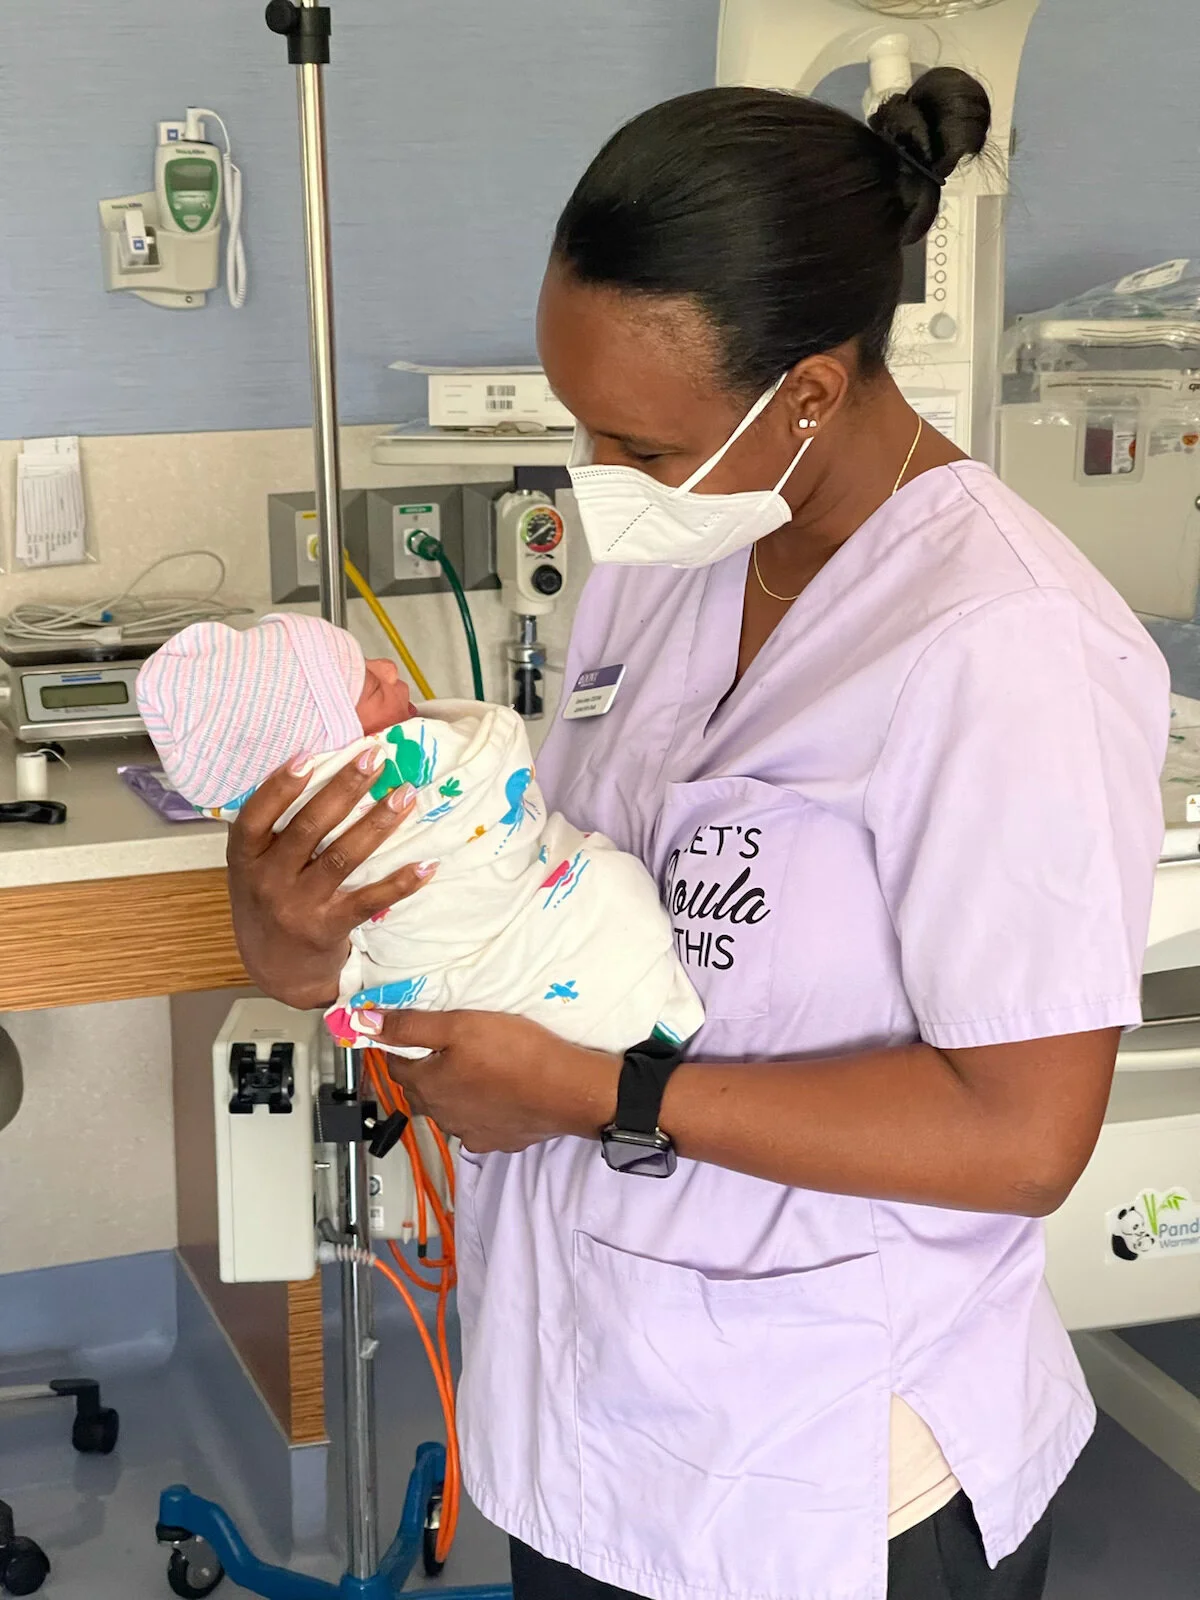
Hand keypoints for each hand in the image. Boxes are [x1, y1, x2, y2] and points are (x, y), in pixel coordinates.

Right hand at [226, 749, 432, 1008]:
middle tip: (375, 758)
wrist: (275, 969)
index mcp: (246, 857)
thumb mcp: (253, 866)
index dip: (280, 787)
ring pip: (342, 857)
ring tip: (404, 795)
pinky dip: (400, 883)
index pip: (256, 816)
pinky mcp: (328, 928)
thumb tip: (314, 767)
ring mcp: (298, 906)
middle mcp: (268, 880)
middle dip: (344, 789)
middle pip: (308, 828)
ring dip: (377, 824)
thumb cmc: (268, 900)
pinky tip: (427, 864)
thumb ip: (272, 829)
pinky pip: (369, 900)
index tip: (309, 756)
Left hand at [371, 1010, 619, 1154]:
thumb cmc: (515, 1052)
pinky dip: (480, 1110)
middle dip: (424, 1069)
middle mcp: (440, 1114)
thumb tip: (366, 1022)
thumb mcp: (460, 1025)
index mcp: (426, 1085)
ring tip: (476, 1068)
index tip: (412, 1032)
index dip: (399, 1046)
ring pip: (448, 1108)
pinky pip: (476, 1124)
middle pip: (419, 1089)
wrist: (565, 1089)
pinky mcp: (495, 1141)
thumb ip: (411, 1025)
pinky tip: (497, 1095)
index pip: (394, 1064)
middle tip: (447, 1047)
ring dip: (452, 1091)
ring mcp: (468, 1132)